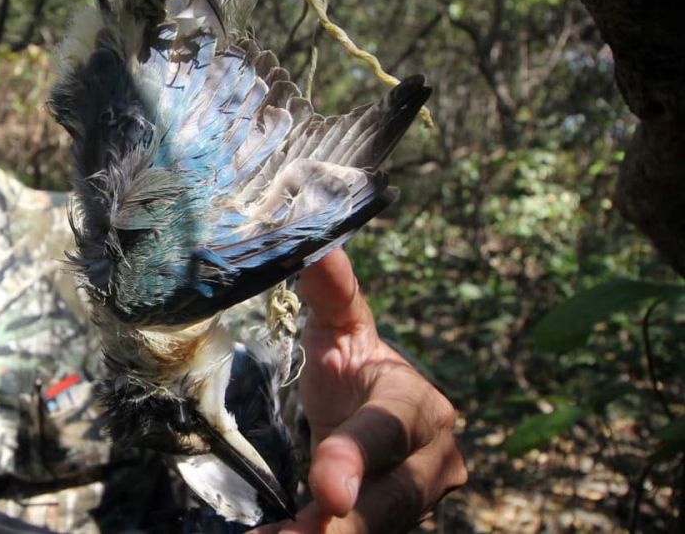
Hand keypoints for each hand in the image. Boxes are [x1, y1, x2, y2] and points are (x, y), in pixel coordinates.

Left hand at [252, 250, 466, 532]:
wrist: (372, 409)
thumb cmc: (352, 366)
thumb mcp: (339, 329)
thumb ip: (331, 293)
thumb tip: (319, 246)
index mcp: (416, 404)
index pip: (389, 431)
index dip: (357, 457)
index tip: (325, 487)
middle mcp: (433, 457)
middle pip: (391, 496)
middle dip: (343, 520)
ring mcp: (420, 498)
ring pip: (379, 525)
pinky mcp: (400, 522)